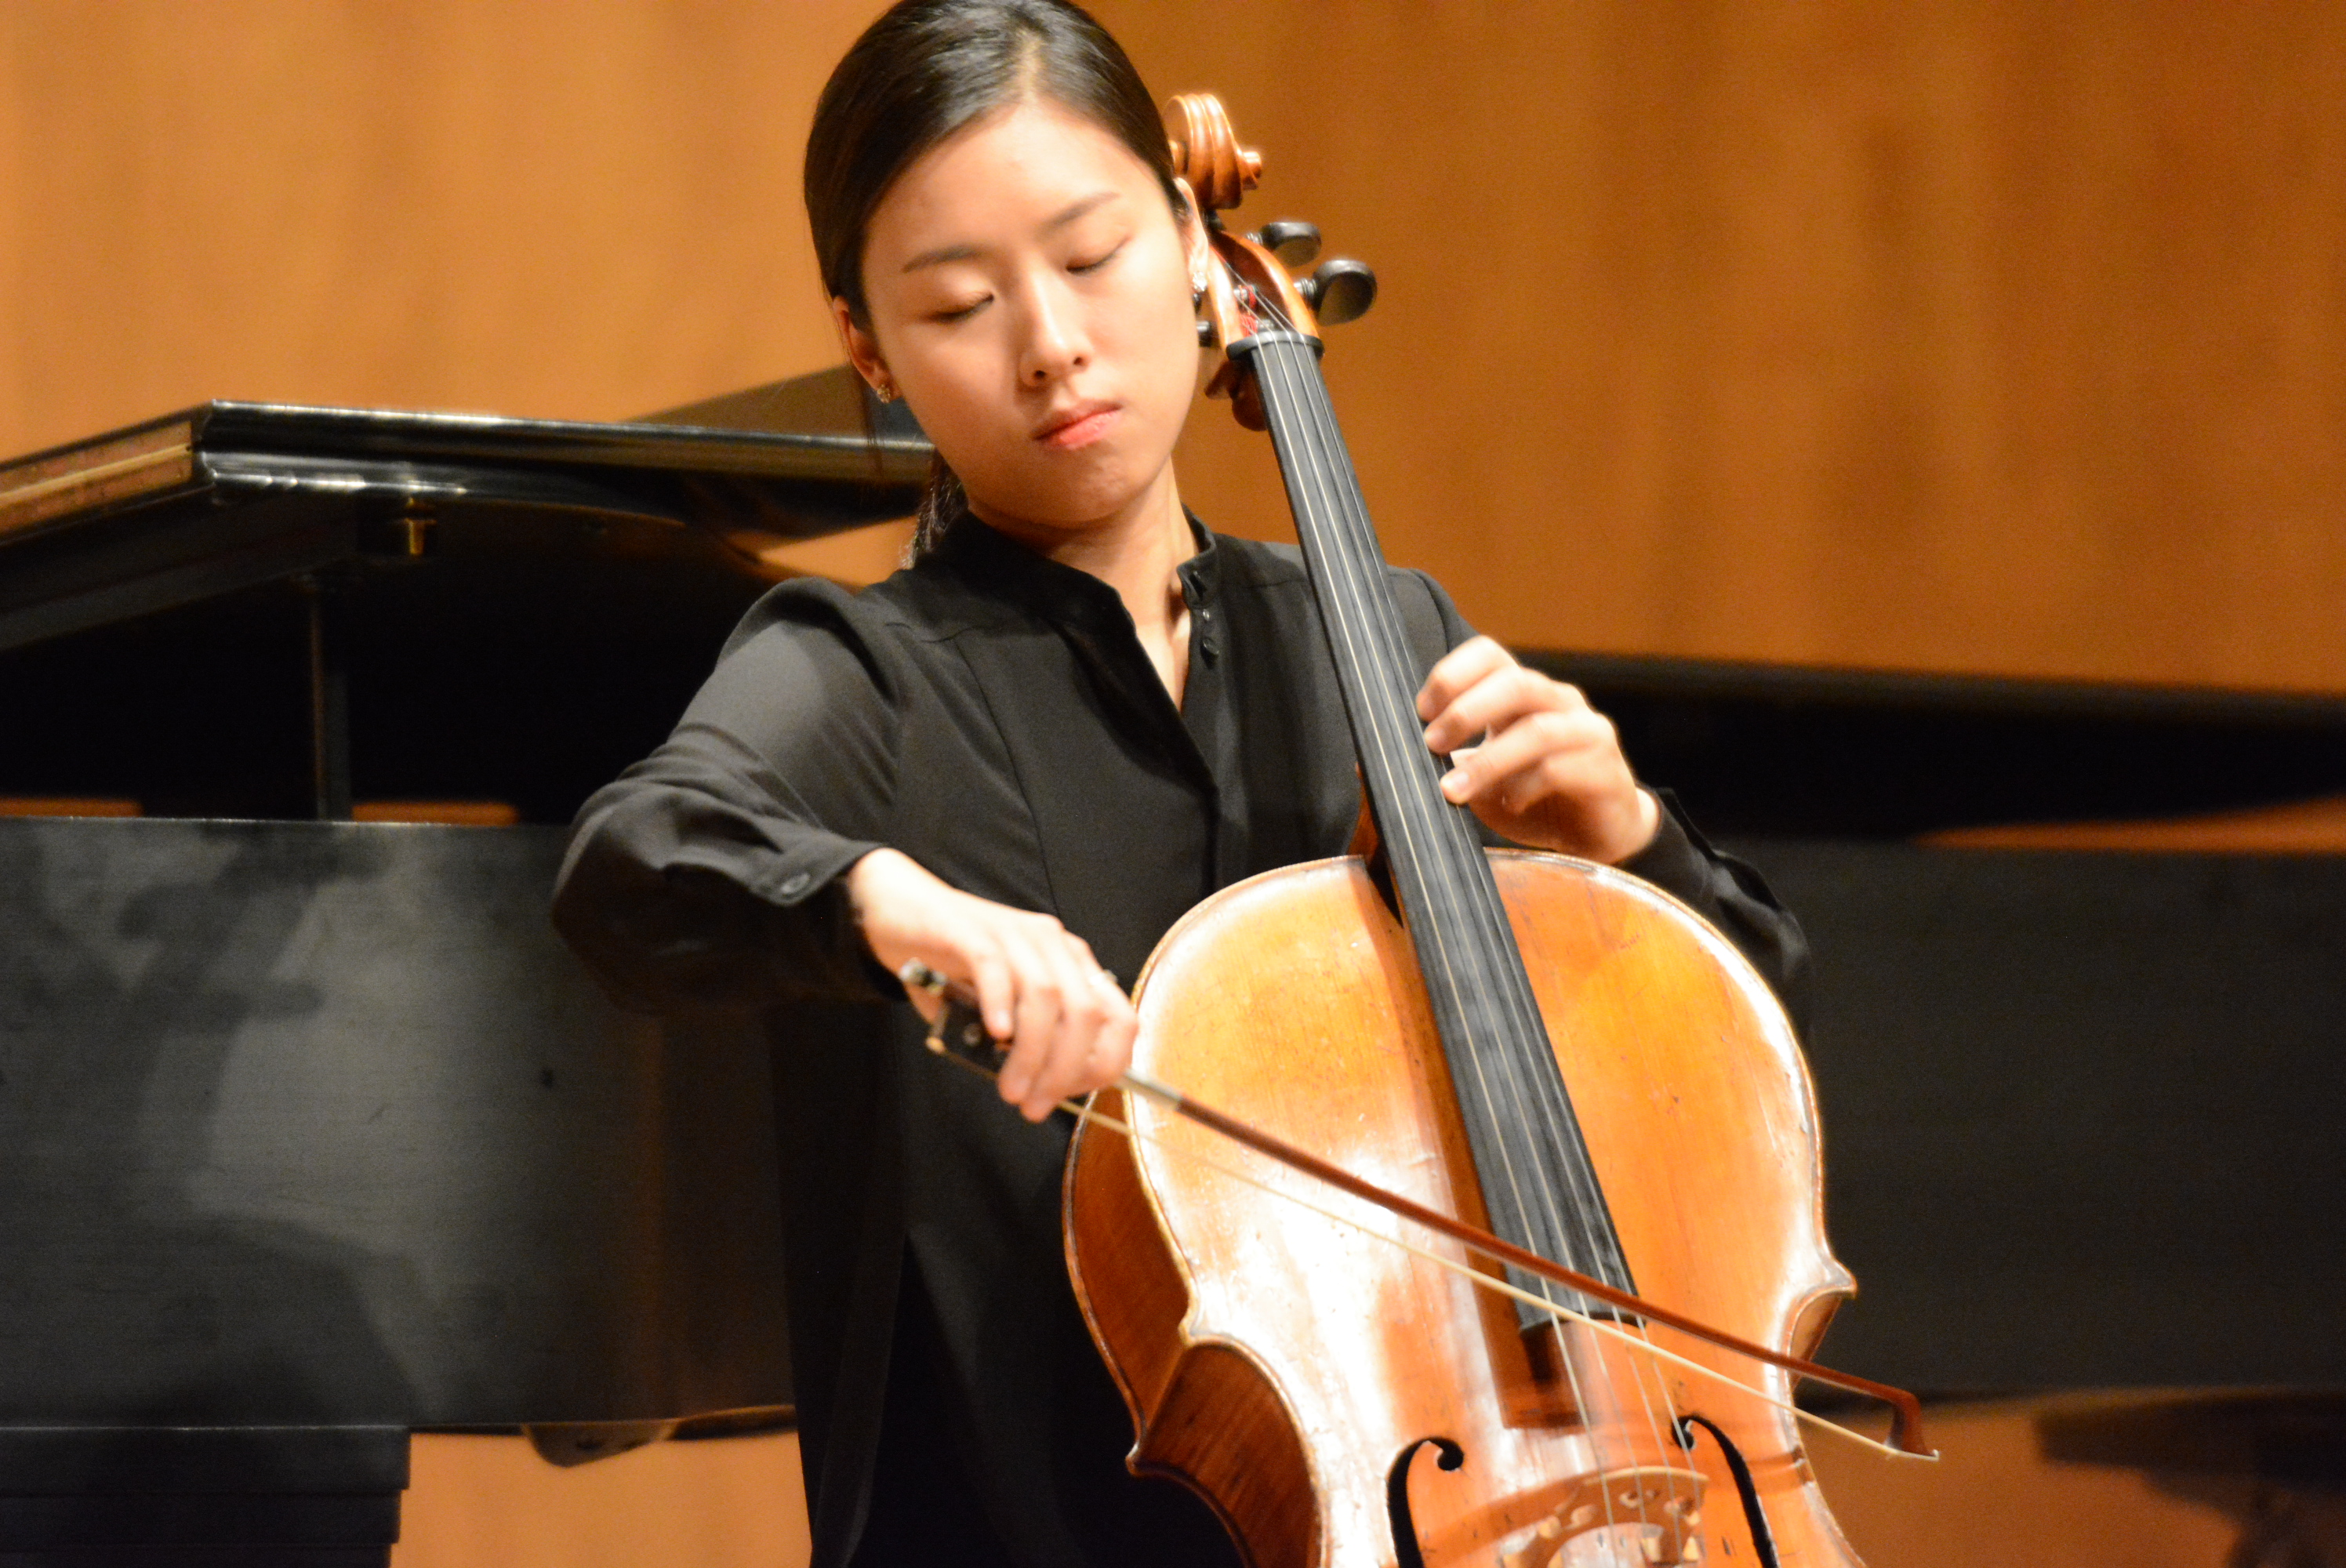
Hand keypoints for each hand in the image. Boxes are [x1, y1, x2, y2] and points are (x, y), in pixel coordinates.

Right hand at [844, 848, 1134, 1120]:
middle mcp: (1052, 944)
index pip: (1119, 1017)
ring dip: (1031, 1053)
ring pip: (1044, 997)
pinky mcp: (972, 933)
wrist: (902, 912)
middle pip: (1085, 1012)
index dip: (1105, 1063)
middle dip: (1066, 1070)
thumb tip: (1041, 1090)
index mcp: (1071, 963)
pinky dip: (1000, 1006)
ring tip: (1011, 1089)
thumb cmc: (952, 966)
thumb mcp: (1001, 1008)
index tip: (1072, 1096)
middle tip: (1035, 1106)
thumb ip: (1024, 1040)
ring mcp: (1014, 934)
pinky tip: (994, 1035)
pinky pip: (996, 969)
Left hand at [1415, 637, 1659, 863]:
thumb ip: (1450, 767)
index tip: (1421, 712)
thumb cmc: (1536, 798)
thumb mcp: (1484, 780)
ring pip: (1537, 730)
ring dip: (1488, 760)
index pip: (1490, 656)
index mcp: (1524, 695)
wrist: (1601, 834)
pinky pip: (1560, 769)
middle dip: (1466, 712)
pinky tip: (1509, 804)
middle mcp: (1558, 702)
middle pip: (1515, 683)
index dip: (1452, 674)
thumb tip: (1378, 766)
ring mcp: (1586, 732)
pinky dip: (1525, 787)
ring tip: (1454, 790)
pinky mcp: (1605, 769)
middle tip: (1430, 745)